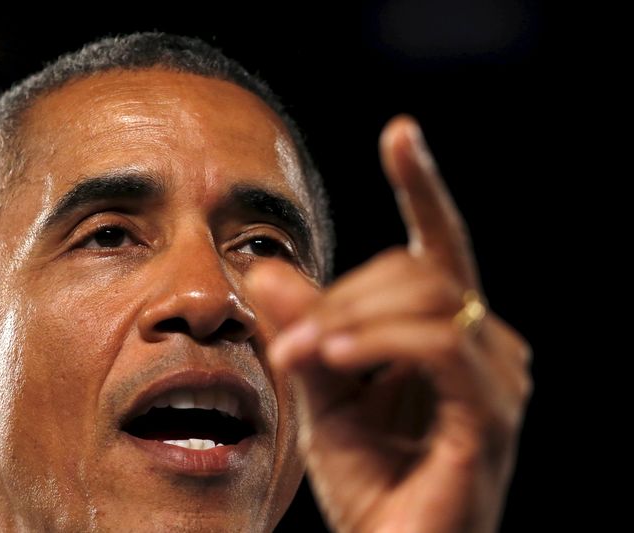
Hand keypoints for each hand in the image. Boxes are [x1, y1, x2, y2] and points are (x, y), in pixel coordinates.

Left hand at [246, 115, 532, 532]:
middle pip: (415, 270)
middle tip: (290, 340)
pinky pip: (437, 345)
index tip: (400, 134)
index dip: (422, 187)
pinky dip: (380, 342)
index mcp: (447, 335)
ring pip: (426, 300)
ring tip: (301, 357)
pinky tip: (333, 356)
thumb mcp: (322, 391)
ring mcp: (497, 380)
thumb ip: (302, 328)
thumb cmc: (368, 482)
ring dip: (350, 319)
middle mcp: (486, 346)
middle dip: (342, 295)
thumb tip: (265, 265)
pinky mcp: (491, 416)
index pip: (438, 247)